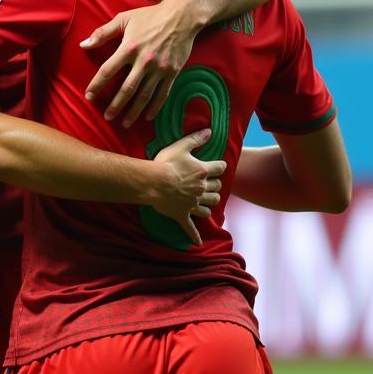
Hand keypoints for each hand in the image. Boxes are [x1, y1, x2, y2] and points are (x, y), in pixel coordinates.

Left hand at [81, 0, 201, 126]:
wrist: (183, 15)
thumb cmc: (150, 16)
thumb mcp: (123, 19)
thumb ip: (102, 33)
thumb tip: (83, 45)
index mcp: (128, 47)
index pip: (107, 70)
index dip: (97, 85)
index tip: (89, 96)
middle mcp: (143, 61)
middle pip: (126, 89)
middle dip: (115, 105)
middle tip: (107, 116)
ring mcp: (159, 68)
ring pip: (144, 95)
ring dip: (133, 111)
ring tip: (124, 123)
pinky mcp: (172, 72)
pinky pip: (162, 94)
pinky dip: (154, 107)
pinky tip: (146, 117)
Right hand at [150, 128, 225, 244]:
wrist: (153, 183)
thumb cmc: (165, 163)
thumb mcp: (180, 146)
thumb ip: (196, 139)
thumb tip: (210, 131)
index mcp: (203, 171)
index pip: (219, 168)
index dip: (219, 166)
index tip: (217, 165)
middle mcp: (202, 188)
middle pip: (217, 188)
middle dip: (215, 185)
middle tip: (209, 183)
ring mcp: (193, 203)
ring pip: (209, 206)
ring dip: (210, 204)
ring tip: (206, 201)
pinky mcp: (183, 214)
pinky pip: (191, 227)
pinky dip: (195, 235)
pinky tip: (198, 242)